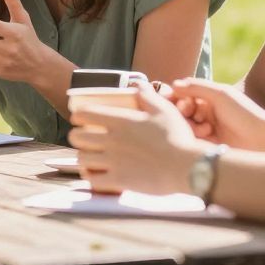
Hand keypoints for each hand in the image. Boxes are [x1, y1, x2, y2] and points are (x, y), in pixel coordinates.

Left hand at [68, 83, 206, 195]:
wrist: (187, 167)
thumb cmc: (178, 137)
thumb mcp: (163, 109)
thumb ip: (146, 95)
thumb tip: (136, 83)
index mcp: (121, 121)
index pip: (85, 114)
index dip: (79, 114)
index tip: (81, 117)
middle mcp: (112, 140)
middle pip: (77, 137)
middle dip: (77, 136)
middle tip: (84, 138)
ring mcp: (113, 162)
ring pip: (82, 159)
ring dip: (83, 156)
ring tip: (90, 156)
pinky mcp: (118, 181)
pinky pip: (92, 180)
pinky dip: (90, 177)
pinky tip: (96, 174)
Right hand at [166, 78, 264, 149]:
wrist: (261, 140)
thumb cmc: (243, 113)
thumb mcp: (220, 94)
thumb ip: (196, 87)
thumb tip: (173, 84)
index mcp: (209, 98)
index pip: (183, 96)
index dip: (178, 99)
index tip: (184, 103)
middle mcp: (205, 113)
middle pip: (180, 112)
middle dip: (183, 113)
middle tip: (194, 115)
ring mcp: (205, 130)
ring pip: (184, 126)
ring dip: (191, 126)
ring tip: (206, 129)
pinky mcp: (205, 146)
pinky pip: (190, 140)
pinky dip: (193, 137)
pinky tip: (206, 137)